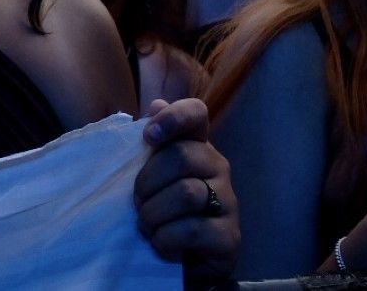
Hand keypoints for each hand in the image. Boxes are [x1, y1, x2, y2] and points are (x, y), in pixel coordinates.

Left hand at [135, 99, 237, 285]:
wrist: (183, 262)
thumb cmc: (163, 212)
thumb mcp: (152, 177)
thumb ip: (152, 144)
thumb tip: (156, 104)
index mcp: (198, 147)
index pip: (197, 114)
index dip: (173, 117)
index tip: (148, 136)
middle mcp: (219, 168)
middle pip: (182, 156)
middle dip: (148, 181)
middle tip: (137, 202)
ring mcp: (228, 202)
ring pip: (187, 193)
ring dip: (154, 213)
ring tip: (146, 225)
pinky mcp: (229, 237)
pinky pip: (191, 229)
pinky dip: (166, 238)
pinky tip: (161, 243)